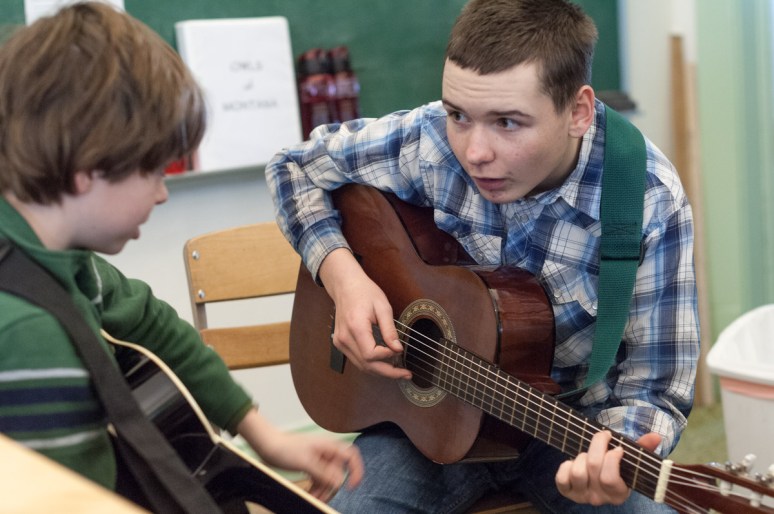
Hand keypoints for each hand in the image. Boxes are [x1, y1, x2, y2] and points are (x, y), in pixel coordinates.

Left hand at [238, 409, 363, 500]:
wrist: (268, 445)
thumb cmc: (285, 448)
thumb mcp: (306, 462)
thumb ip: (324, 473)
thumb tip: (339, 482)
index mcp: (329, 447)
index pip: (351, 456)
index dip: (356, 470)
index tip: (351, 486)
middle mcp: (326, 452)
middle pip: (338, 472)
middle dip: (332, 486)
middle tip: (324, 498)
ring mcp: (319, 459)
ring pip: (328, 478)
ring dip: (323, 490)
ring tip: (313, 499)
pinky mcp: (311, 465)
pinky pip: (319, 479)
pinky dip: (316, 488)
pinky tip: (310, 495)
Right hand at [319, 248, 410, 379]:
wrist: (346, 286)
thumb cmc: (365, 292)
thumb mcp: (383, 308)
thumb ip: (390, 330)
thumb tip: (398, 349)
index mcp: (355, 327)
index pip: (371, 355)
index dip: (388, 357)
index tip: (400, 351)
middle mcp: (344, 338)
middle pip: (366, 365)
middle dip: (388, 372)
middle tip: (406, 374)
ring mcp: (340, 342)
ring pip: (361, 366)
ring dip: (380, 371)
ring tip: (398, 370)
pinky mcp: (340, 343)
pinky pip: (357, 359)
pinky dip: (371, 364)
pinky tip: (384, 362)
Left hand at [555, 430, 661, 505]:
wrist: (600, 480)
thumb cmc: (618, 468)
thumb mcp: (632, 460)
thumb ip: (643, 448)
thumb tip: (656, 436)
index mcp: (619, 493)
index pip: (609, 477)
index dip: (611, 457)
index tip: (618, 447)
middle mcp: (600, 498)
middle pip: (593, 466)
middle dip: (597, 446)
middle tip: (603, 437)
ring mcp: (582, 496)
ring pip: (577, 472)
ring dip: (582, 456)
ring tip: (588, 453)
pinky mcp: (567, 492)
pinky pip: (561, 479)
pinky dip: (565, 467)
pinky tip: (573, 462)